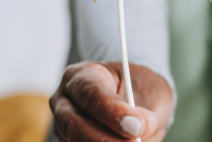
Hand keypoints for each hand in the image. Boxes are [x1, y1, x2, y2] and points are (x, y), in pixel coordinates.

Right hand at [50, 61, 173, 141]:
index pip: (90, 94)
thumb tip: (140, 131)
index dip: (112, 112)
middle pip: (75, 125)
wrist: (135, 98)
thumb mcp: (149, 89)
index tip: (136, 127)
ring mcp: (62, 126)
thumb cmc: (139, 87)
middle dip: (107, 139)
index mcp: (81, 76)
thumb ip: (145, 109)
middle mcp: (64, 101)